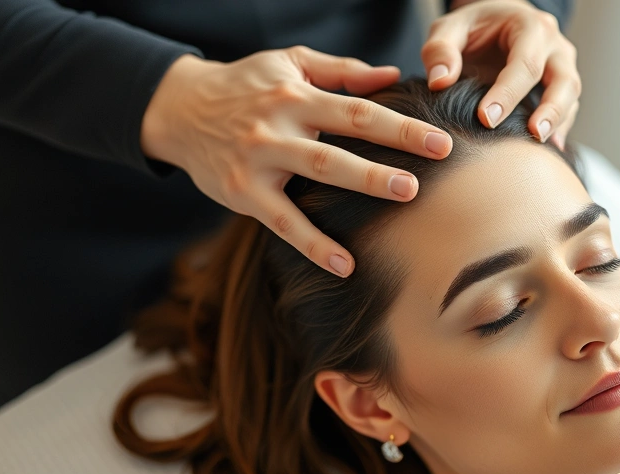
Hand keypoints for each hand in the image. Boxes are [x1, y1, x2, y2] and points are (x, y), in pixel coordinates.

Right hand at [140, 47, 453, 276]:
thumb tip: (392, 75)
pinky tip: (343, 264)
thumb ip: (340, 71)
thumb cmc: (245, 85)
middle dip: (386, 159)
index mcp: (297, 93)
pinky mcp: (242, 192)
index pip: (358, 109)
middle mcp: (279, 124)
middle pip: (340, 142)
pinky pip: (282, 222)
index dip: (400, 127)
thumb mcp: (288, 64)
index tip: (440, 142)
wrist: (179, 109)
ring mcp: (259, 159)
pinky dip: (312, 244)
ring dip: (360, 186)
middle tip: (425, 178)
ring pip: (315, 174)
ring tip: (400, 201)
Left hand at [422, 0, 579, 148]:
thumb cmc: (473, 28)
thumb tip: (439, 82)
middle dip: (550, 109)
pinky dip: (560, 128)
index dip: (508, 92)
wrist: (494, 25)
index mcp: (528, 26)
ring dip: (559, 121)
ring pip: (571, 95)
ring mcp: (562, 66)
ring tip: (540, 144)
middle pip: (563, 79)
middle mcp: (553, 45)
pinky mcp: (561, 86)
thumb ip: (439, 50)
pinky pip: (568, 109)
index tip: (486, 118)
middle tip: (532, 134)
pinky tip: (548, 150)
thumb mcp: (450, 28)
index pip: (525, 62)